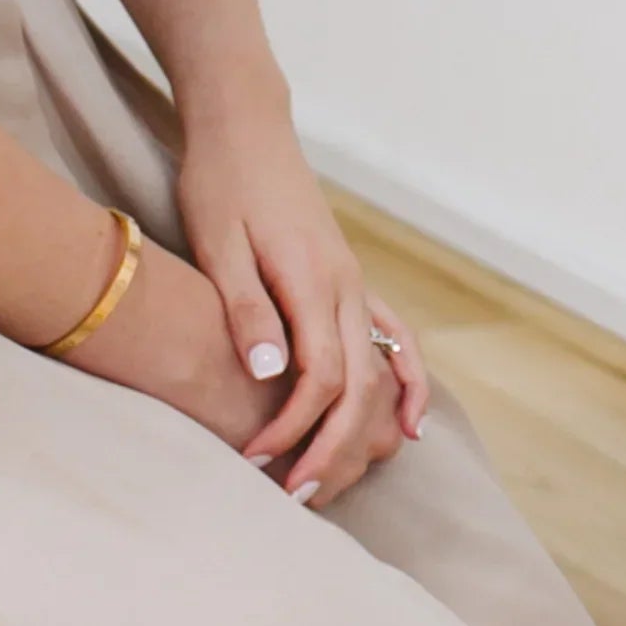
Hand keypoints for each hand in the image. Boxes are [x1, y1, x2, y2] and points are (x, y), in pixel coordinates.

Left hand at [173, 92, 427, 507]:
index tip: (256, 460)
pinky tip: (406, 424)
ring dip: (364, 429)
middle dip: (331, 446)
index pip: (321, 374)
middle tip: (295, 496)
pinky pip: (395, 341)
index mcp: (313, 279)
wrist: (245, 130)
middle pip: (359, 384)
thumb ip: (246, 308)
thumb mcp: (218, 243)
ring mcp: (356, 283)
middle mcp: (347, 286)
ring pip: (381, 369)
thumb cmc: (220, 184)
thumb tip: (270, 372)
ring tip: (337, 478)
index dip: (294, 426)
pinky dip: (408, 384)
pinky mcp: (350, 281)